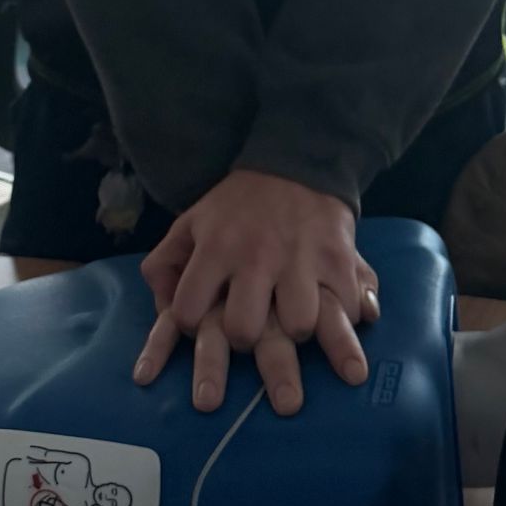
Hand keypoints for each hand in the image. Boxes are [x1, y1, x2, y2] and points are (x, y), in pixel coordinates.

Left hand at [132, 170, 379, 414]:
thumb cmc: (238, 206)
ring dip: (296, 333)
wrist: (298, 165)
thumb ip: (165, 266)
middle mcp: (257, 256)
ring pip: (299, 326)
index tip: (202, 321)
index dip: (191, 325)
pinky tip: (332, 317)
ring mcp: (301, 260)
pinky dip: (341, 324)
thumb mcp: (190, 223)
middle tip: (251, 331)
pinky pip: (343, 311)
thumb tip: (162, 311)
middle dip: (244, 340)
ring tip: (294, 324)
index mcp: (216, 248)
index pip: (188, 312)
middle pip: (244, 330)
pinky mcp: (340, 261)